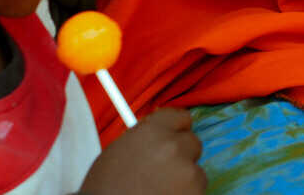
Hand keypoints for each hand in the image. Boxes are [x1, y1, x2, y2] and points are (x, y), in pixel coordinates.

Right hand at [81, 107, 204, 193]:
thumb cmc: (105, 188)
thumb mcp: (117, 152)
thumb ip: (143, 138)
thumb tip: (159, 134)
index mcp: (151, 131)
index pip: (180, 117)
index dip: (175, 130)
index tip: (174, 138)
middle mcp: (172, 146)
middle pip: (192, 142)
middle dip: (181, 155)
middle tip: (164, 170)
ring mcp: (187, 170)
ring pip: (195, 168)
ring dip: (183, 177)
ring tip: (158, 189)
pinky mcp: (196, 191)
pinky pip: (198, 188)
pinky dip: (186, 193)